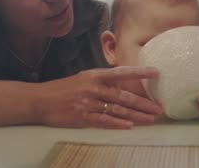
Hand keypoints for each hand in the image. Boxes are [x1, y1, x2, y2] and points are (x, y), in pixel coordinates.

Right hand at [32, 66, 162, 128]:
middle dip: (143, 103)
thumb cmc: (64, 88)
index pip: (122, 72)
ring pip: (117, 110)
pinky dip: (117, 124)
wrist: (40, 100)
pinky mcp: (82, 117)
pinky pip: (103, 121)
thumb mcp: (84, 78)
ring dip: (135, 116)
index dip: (139, 72)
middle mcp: (94, 88)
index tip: (156, 72)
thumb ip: (103, 81)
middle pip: (123, 96)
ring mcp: (88, 103)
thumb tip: (123, 84)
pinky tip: (129, 126)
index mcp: (95, 75)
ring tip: (150, 119)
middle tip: (158, 108)